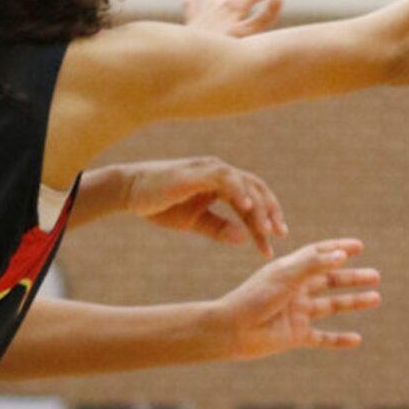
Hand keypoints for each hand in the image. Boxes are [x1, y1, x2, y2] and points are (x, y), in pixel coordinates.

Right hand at [122, 156, 287, 257]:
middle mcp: (220, 172)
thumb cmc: (160, 204)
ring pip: (245, 183)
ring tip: (265, 229)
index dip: (266, 218)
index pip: (252, 199)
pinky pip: (224, 178)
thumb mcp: (194, 221)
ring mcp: (210, 169)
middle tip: (278, 236)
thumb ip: (219, 228)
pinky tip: (246, 207)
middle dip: (270, 213)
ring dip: (258, 206)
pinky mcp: (197, 171)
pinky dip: (238, 190)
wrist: (129, 191)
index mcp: (222, 184)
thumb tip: (243, 239)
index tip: (275, 240)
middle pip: (256, 189)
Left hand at [218, 240, 379, 359]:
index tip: (359, 246)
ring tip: (376, 298)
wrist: (232, 330)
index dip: (338, 249)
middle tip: (375, 275)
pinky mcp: (295, 336)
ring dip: (353, 302)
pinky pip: (322, 338)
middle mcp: (295, 291)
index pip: (318, 255)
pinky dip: (338, 340)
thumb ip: (313, 264)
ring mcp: (296, 314)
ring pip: (331, 307)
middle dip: (352, 278)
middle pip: (329, 281)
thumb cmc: (254, 298)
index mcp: (289, 271)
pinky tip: (356, 339)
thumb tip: (342, 255)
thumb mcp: (285, 276)